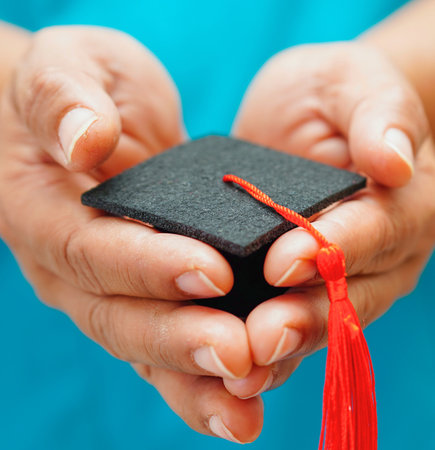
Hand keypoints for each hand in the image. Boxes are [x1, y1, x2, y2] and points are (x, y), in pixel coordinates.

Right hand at [0, 26, 262, 442]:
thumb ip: (66, 101)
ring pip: (145, 349)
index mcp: (46, 213)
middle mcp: (73, 266)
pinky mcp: (147, 294)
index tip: (213, 272)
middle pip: (120, 317)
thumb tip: (85, 140)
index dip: (148, 266)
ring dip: (195, 381)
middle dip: (180, 339)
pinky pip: (169, 346)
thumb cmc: (79, 86)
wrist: (88, 118)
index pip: (92, 250)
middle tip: (240, 356)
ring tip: (246, 408)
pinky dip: (201, 381)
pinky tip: (243, 403)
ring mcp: (110, 288)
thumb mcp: (68, 67)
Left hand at [223, 42, 434, 399]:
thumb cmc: (328, 95)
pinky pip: (288, 329)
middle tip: (260, 340)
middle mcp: (374, 253)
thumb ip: (378, 113)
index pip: (373, 230)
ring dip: (281, 352)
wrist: (304, 122)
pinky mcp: (299, 290)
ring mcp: (339, 279)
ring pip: (319, 325)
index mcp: (397, 201)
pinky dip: (263, 357)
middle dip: (304, 318)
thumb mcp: (351, 83)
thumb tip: (394, 160)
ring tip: (239, 376)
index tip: (282, 262)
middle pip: (347, 294)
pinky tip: (228, 377)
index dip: (332, 249)